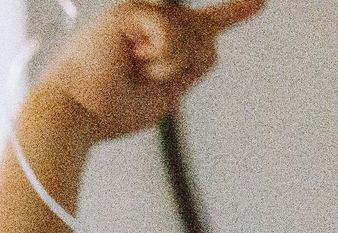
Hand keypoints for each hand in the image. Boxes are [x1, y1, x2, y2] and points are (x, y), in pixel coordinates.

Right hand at [36, 0, 263, 143]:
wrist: (78, 116)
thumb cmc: (112, 110)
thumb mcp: (166, 93)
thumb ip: (190, 67)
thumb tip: (213, 42)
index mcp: (156, 41)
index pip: (202, 24)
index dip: (234, 12)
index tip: (260, 2)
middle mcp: (148, 21)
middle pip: (204, 35)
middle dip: (183, 64)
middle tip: (143, 75)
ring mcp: (139, 13)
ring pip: (192, 35)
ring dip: (169, 65)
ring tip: (134, 70)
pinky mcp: (131, 11)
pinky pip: (173, 33)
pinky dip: (161, 56)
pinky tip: (132, 59)